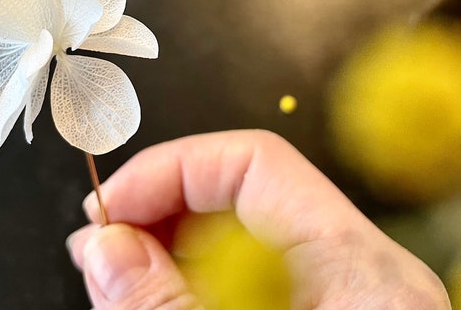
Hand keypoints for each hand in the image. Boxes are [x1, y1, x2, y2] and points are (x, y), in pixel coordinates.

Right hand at [67, 130, 450, 308]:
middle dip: (160, 211)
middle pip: (242, 198)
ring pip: (233, 239)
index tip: (111, 207)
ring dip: (165, 251)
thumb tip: (106, 249)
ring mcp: (335, 297)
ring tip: (113, 280)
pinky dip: (187, 282)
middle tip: (100, 247)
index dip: (173, 169)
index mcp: (360, 269)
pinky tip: (152, 300)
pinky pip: (237, 278)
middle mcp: (356, 272)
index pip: (255, 163)